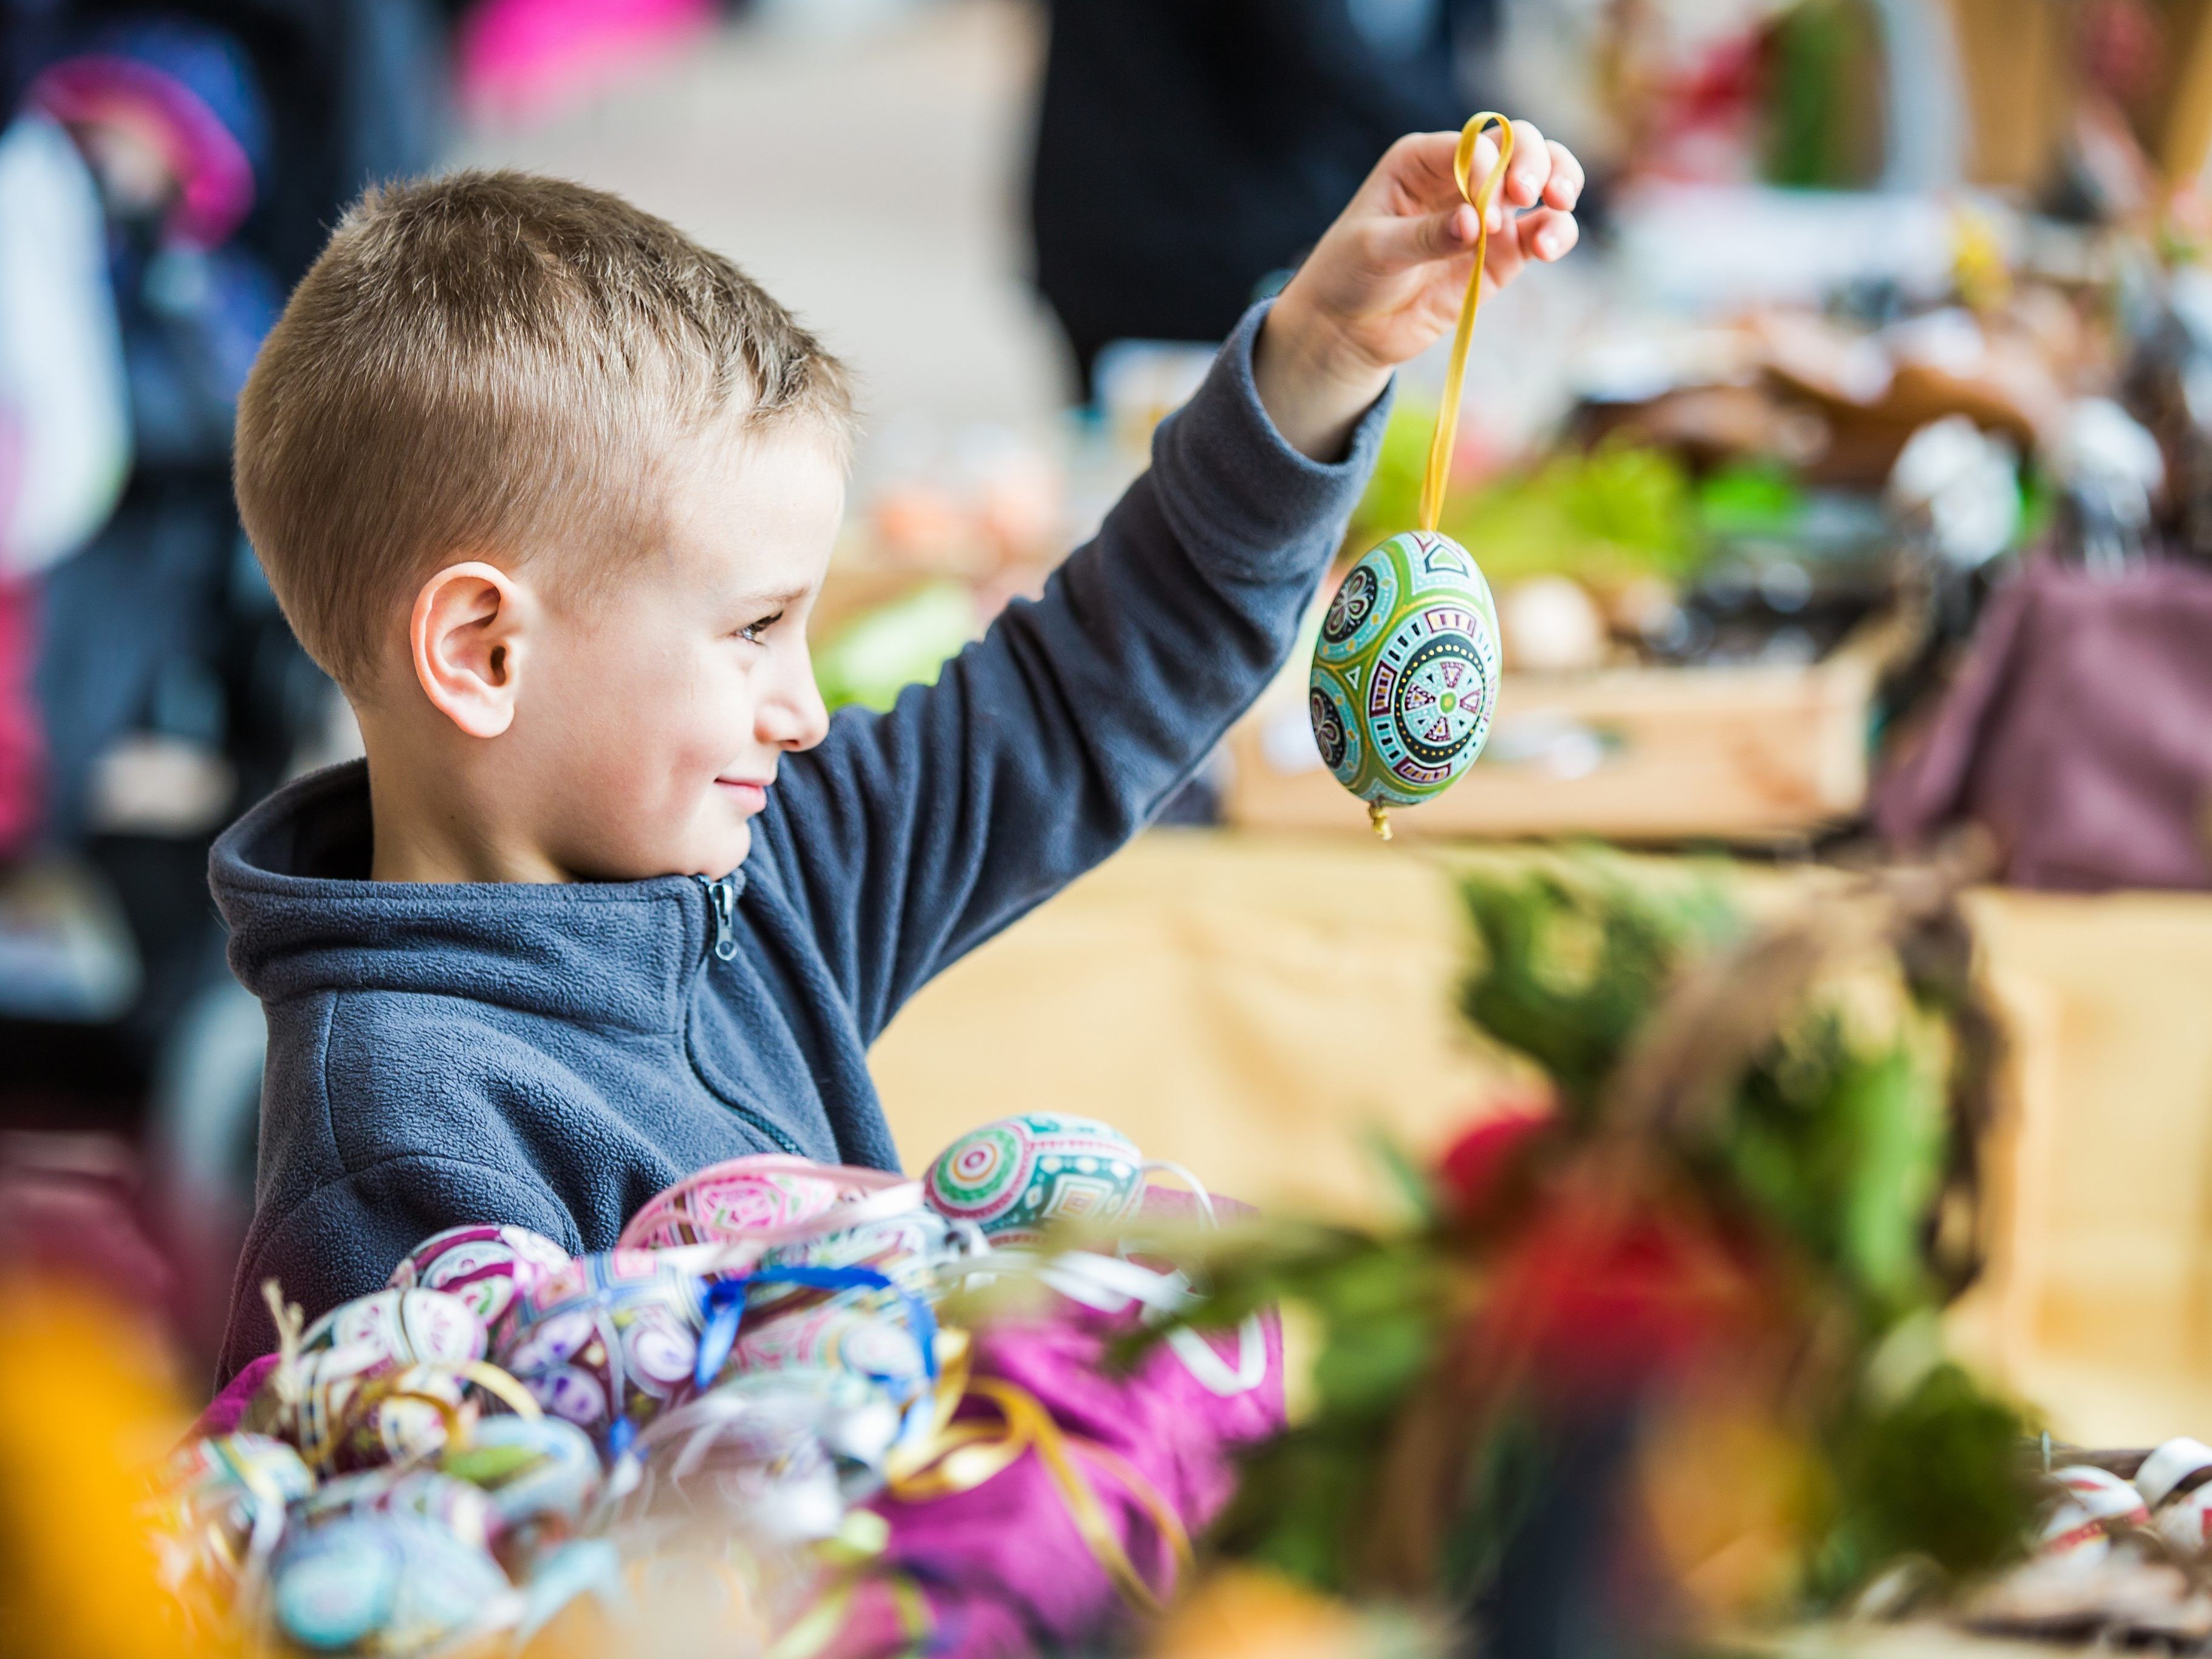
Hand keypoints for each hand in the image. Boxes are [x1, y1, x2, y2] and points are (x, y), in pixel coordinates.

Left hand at [1254, 122, 1583, 459]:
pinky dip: (1556, 232)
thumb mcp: (1375, 250)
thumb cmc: (1349, 273)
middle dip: (1534, 162)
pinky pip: (1543, 232)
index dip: (1489, 167)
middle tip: (1529, 195)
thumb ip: (1425, 236)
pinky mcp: (1502, 254)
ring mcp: (1487, 214)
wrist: (1350, 327)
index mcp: (1423, 159)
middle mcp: (1461, 177)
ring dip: (1560, 183)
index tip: (1482, 210)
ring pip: (1542, 179)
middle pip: (1518, 145)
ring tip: (1556, 206)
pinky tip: (1547, 247)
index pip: (1473, 144)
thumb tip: (1475, 224)